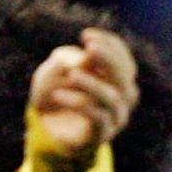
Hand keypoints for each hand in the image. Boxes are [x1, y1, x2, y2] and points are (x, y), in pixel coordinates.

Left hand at [29, 27, 138, 158]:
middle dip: (108, 59)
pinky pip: (98, 118)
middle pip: (124, 77)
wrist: (47, 130)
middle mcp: (123, 98)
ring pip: (112, 98)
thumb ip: (70, 60)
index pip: (123, 58)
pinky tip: (59, 95)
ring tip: (71, 75)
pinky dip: (79, 104)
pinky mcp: (102, 135)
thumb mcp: (57, 72)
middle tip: (89, 48)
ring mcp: (115, 118)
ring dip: (92, 83)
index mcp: (119, 79)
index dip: (109, 44)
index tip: (86, 35)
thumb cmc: (56, 95)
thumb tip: (87, 59)